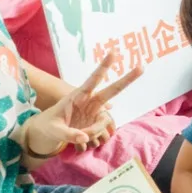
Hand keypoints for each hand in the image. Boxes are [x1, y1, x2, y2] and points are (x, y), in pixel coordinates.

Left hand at [24, 54, 141, 157]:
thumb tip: (85, 137)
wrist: (50, 132)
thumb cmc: (49, 125)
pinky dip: (95, 136)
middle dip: (127, 79)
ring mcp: (95, 112)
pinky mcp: (97, 122)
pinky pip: (102, 130)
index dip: (103, 67)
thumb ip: (68, 134)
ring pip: (105, 120)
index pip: (93, 80)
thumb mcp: (54, 130)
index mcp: (78, 95)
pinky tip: (81, 139)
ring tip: (80, 137)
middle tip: (141, 67)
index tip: (113, 53)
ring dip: (96, 130)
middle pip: (112, 90)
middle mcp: (90, 101)